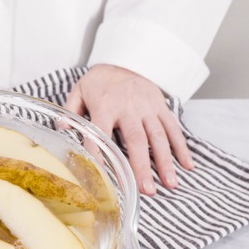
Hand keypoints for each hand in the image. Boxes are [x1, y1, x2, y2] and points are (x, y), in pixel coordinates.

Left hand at [65, 65, 193, 195]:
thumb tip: (61, 130)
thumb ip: (70, 111)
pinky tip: (187, 165)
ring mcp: (148, 107)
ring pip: (159, 136)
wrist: (125, 58)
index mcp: (105, 105)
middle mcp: (129, 107)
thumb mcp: (79, 90)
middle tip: (147, 190)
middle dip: (143, 166)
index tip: (104, 176)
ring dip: (166, 161)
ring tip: (170, 184)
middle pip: (137, 140)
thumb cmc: (100, 81)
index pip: (101, 133)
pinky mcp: (161, 106)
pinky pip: (173, 127)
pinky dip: (182, 147)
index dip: (100, 154)